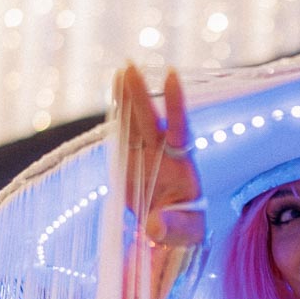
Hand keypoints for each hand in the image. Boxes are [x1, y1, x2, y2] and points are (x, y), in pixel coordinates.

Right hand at [112, 65, 203, 246]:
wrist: (172, 232)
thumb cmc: (187, 230)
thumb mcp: (185, 232)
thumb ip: (172, 227)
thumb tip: (155, 226)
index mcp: (183, 166)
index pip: (179, 129)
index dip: (175, 104)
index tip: (171, 75)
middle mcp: (164, 155)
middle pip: (150, 121)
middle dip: (140, 95)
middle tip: (129, 66)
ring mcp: (146, 157)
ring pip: (133, 123)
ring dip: (126, 99)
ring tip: (119, 72)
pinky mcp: (130, 164)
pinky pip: (122, 137)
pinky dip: (116, 118)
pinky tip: (113, 98)